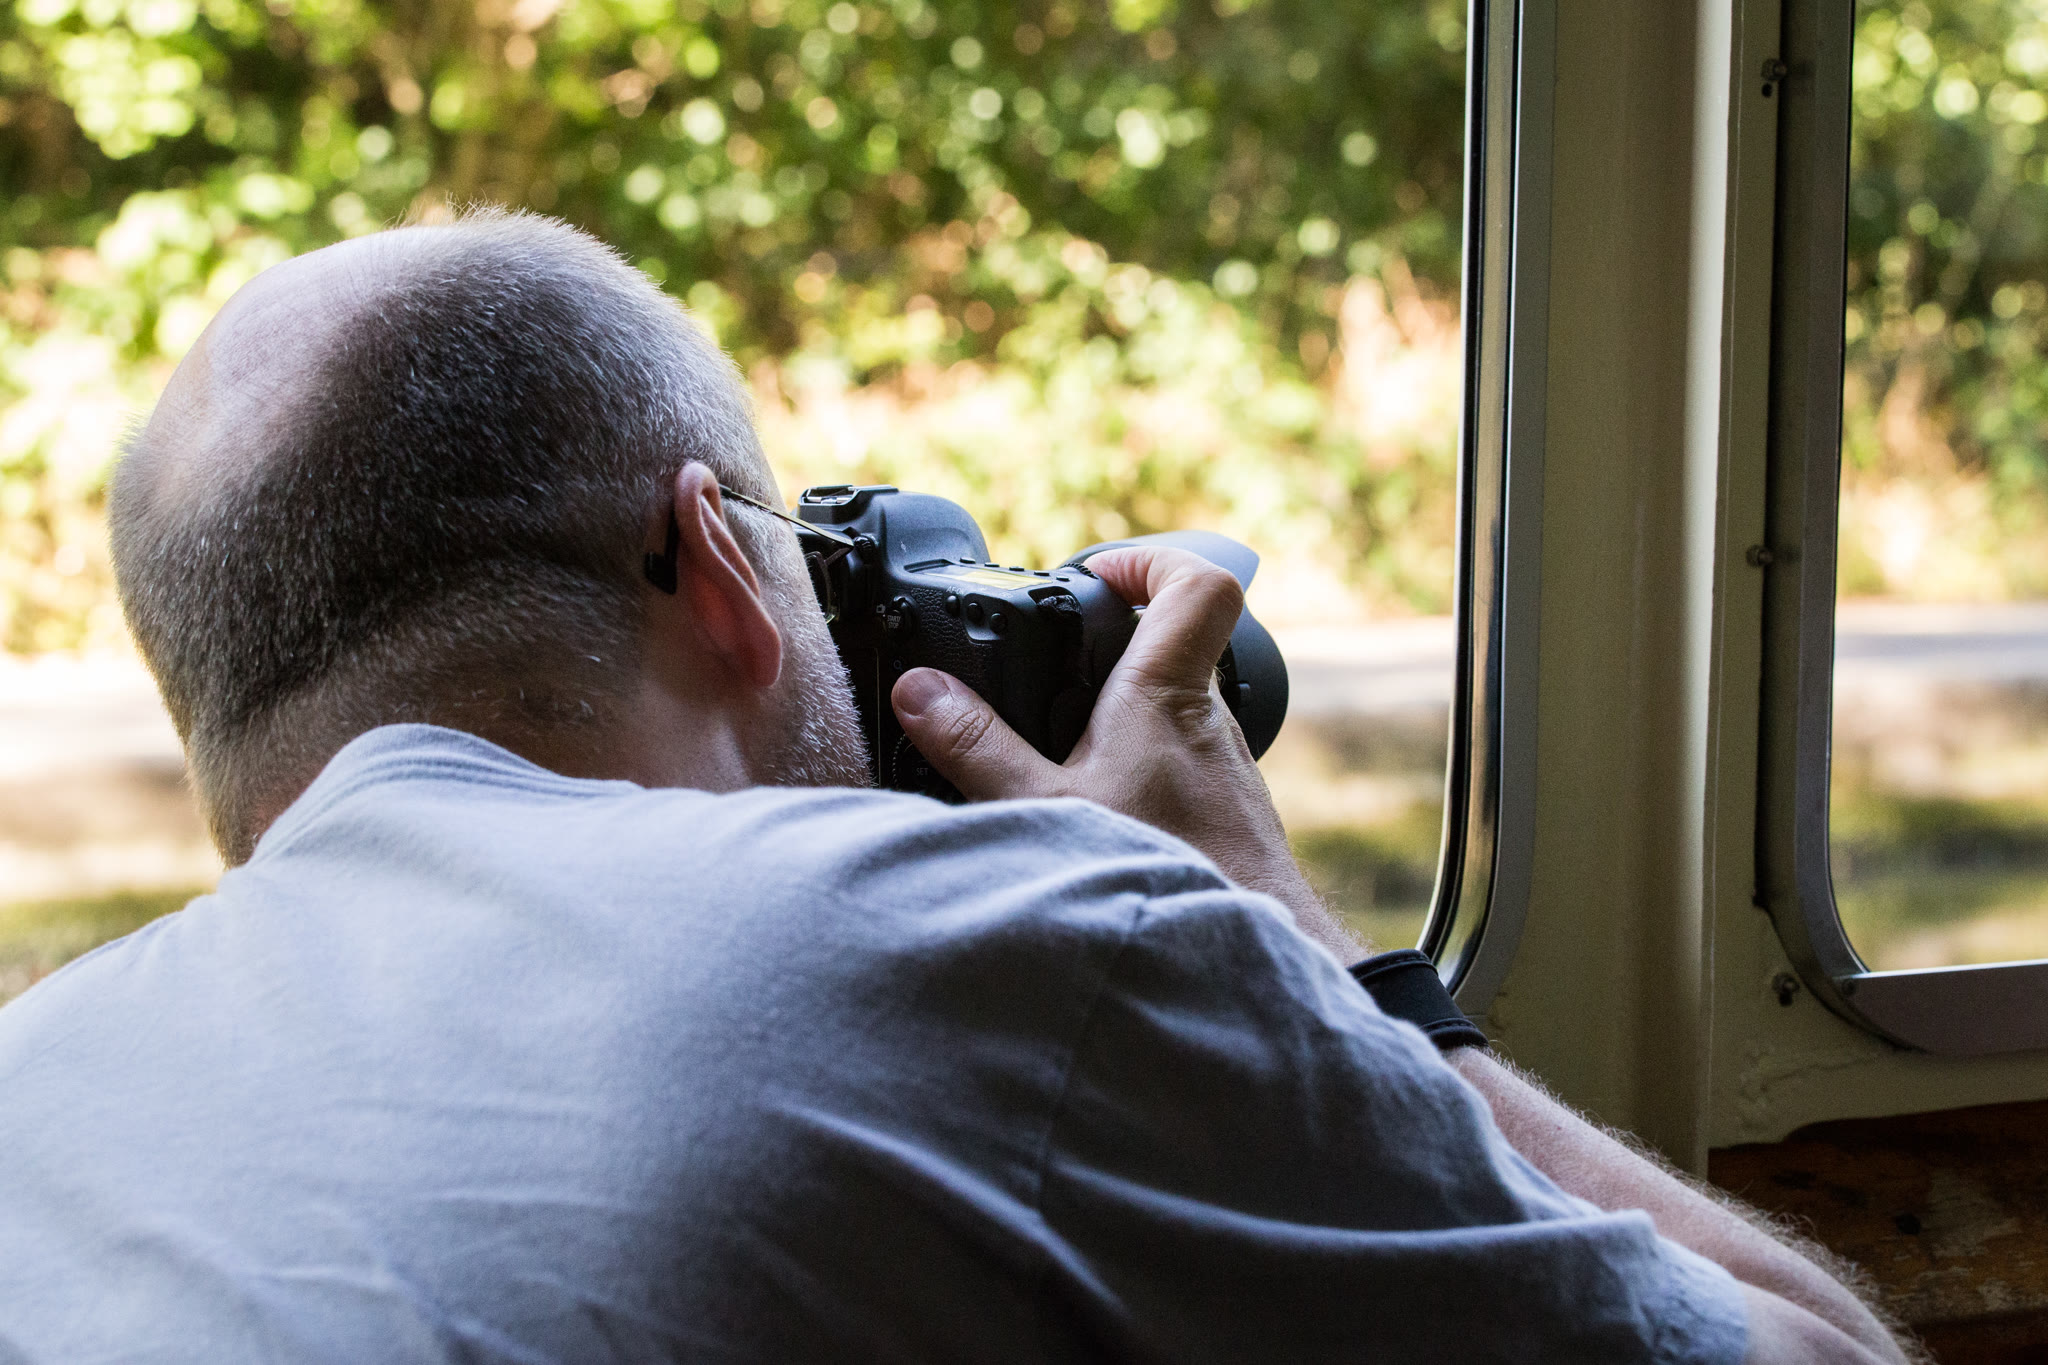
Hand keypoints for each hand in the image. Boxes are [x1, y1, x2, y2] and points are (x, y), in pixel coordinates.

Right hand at [890, 546, 1363, 962]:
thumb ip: (977, 748)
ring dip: (1119, 706)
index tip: (1096, 575)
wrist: (1240, 964)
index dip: (1150, 561)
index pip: (1200, 584)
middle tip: (1051, 656)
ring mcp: (1220, 765)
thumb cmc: (1166, 877)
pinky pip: (1176, 759)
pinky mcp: (1221, 811)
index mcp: (1169, 694)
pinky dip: (1132, 761)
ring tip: (1054, 737)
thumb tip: (920, 691)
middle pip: (1174, 640)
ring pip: (1174, 705)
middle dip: (1110, 637)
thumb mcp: (1047, 810)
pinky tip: (1090, 804)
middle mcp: (1206, 719)